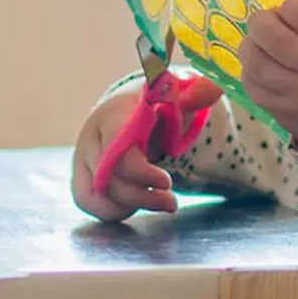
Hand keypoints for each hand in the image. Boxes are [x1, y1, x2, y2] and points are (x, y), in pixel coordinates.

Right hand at [71, 75, 220, 220]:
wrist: (131, 108)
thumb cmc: (157, 103)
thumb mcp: (177, 96)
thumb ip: (195, 95)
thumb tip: (214, 88)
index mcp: (114, 116)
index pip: (118, 151)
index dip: (140, 173)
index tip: (166, 181)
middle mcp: (93, 137)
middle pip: (109, 178)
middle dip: (143, 196)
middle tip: (171, 200)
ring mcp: (84, 157)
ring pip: (98, 193)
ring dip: (132, 205)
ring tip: (160, 201)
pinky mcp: (82, 174)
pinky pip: (87, 200)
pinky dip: (112, 210)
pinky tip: (136, 206)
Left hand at [240, 0, 297, 150]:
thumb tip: (284, 6)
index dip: (292, 7)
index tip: (288, 6)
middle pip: (278, 41)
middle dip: (261, 22)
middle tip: (261, 19)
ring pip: (258, 65)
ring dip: (249, 45)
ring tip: (256, 40)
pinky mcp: (283, 114)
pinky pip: (253, 87)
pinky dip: (249, 70)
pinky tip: (258, 63)